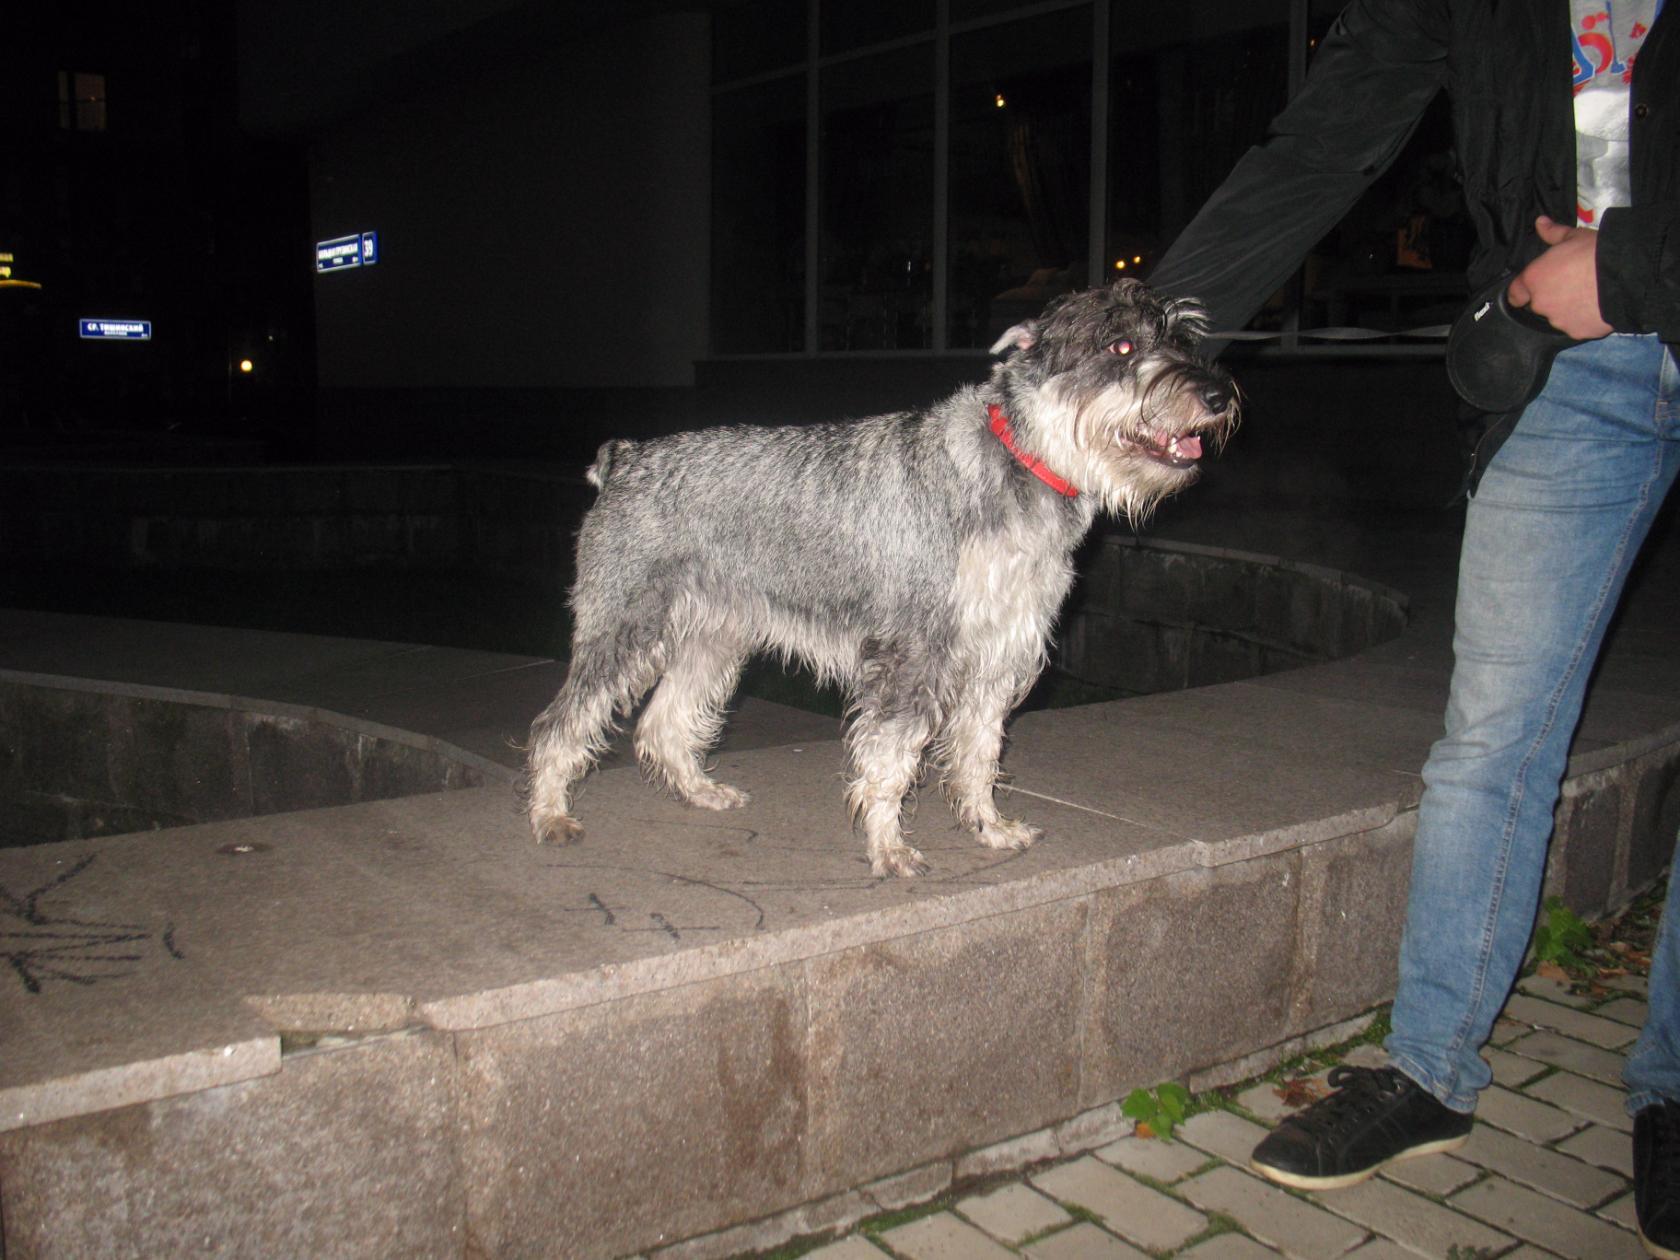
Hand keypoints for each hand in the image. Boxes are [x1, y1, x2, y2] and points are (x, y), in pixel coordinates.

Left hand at [1506, 215, 1612, 338]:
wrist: (1626, 275)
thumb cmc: (1595, 251)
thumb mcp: (1574, 236)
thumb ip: (1553, 233)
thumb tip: (1540, 222)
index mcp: (1534, 279)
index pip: (1516, 292)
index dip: (1523, 290)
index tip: (1535, 286)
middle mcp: (1541, 303)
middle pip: (1540, 304)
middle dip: (1552, 296)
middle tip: (1574, 284)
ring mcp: (1558, 321)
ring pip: (1558, 316)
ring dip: (1568, 309)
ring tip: (1589, 295)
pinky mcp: (1577, 332)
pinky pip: (1577, 326)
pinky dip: (1584, 319)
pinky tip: (1597, 308)